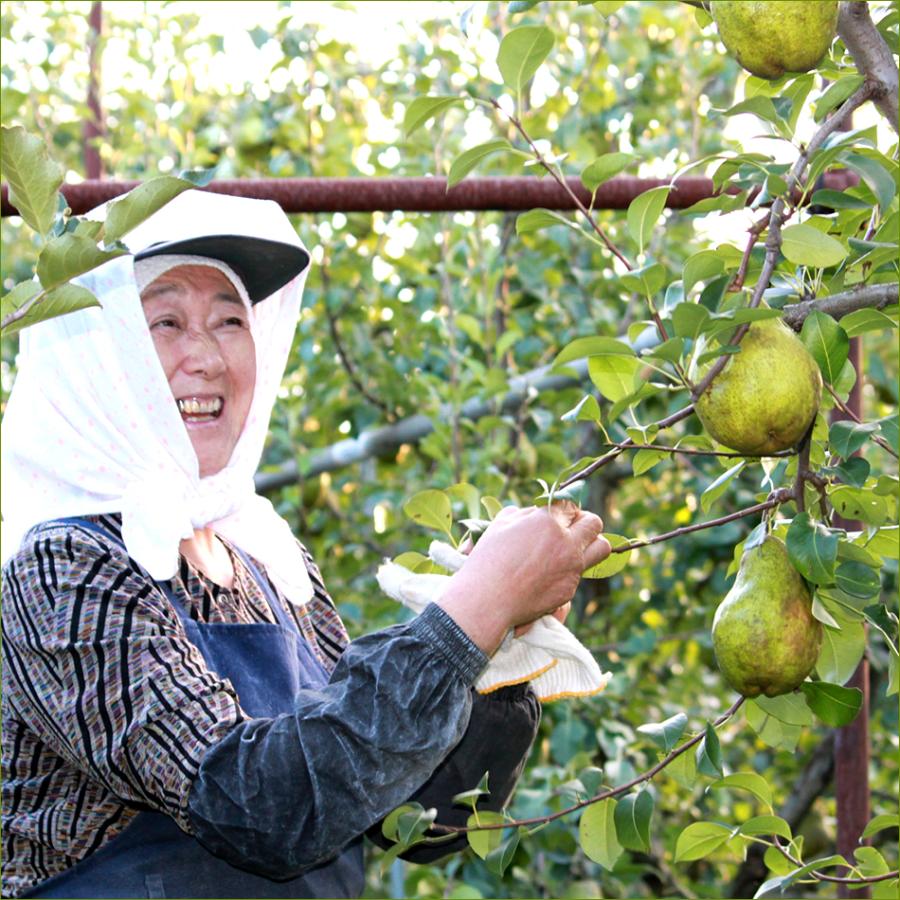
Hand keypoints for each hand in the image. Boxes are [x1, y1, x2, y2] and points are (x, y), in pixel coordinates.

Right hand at [437, 502, 610, 654]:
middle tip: (571, 528)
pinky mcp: (570, 588)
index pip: (571, 504)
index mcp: (548, 520)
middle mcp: (566, 541)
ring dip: (591, 544)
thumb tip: (534, 512)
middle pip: (594, 523)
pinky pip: (580, 573)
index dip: (564, 509)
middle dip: (584, 522)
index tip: (558, 515)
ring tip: (575, 547)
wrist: (487, 599)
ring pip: (602, 548)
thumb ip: (522, 513)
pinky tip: (550, 573)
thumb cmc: (489, 558)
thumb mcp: (500, 524)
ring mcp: (571, 566)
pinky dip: (570, 570)